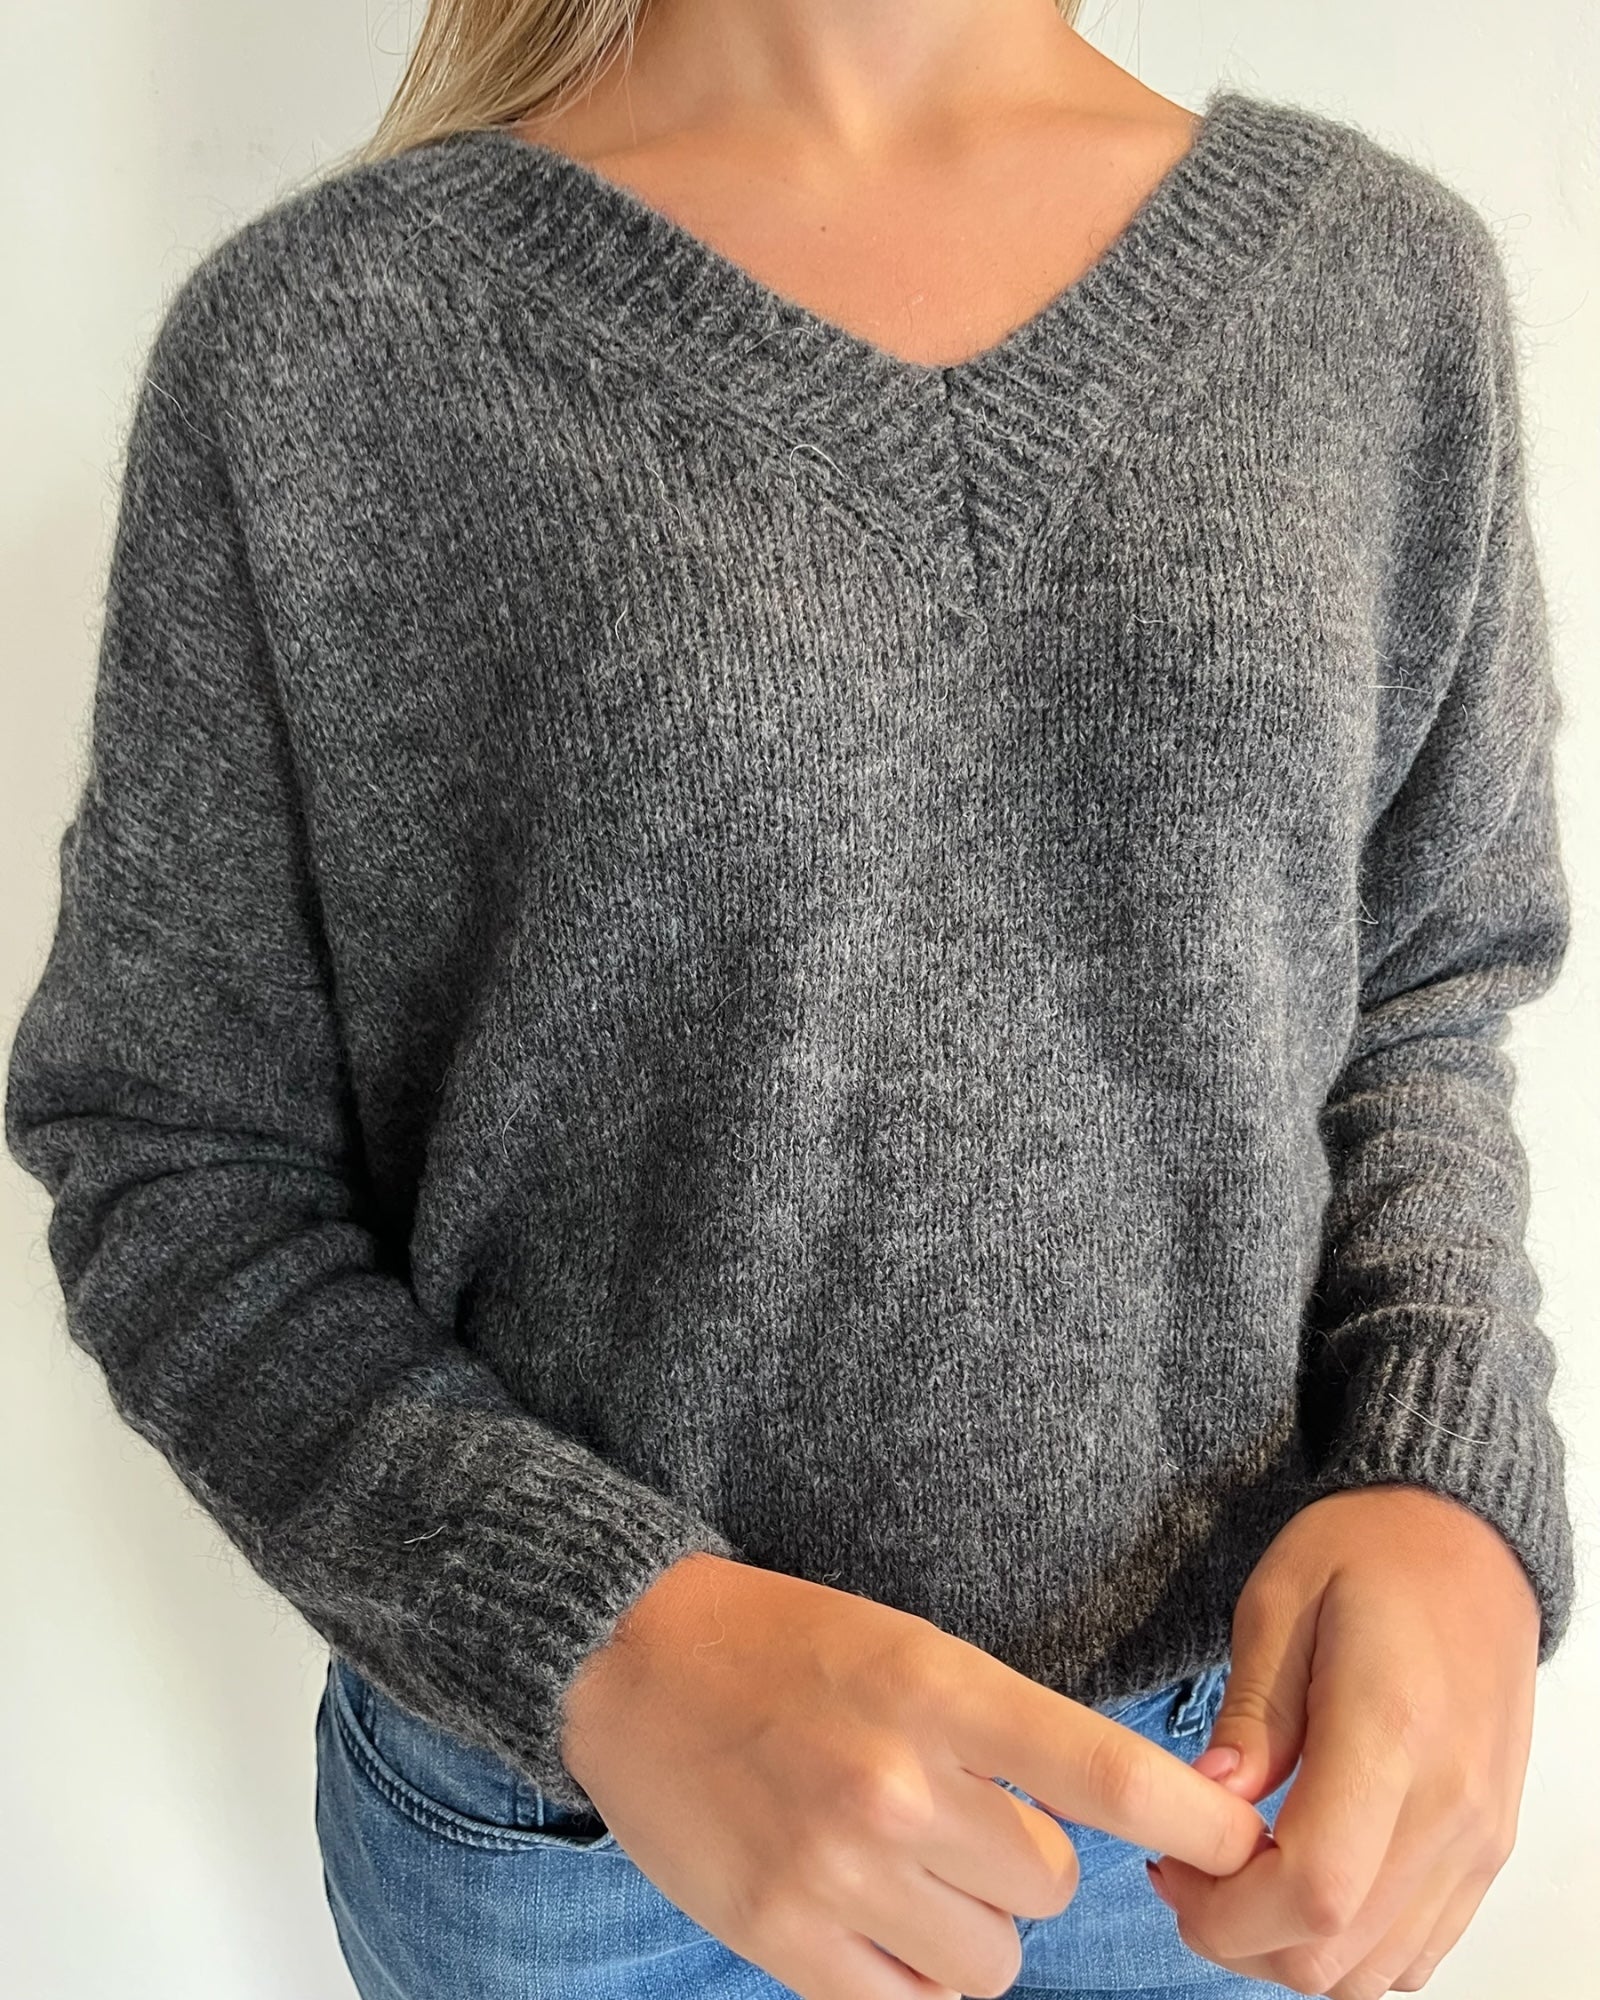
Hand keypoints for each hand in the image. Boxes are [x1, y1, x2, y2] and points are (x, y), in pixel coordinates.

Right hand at [560, 1551, 1269, 1999]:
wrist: (632, 1661)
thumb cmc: (788, 1647)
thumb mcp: (909, 1649)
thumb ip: (1003, 1734)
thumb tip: (1110, 1826)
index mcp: (939, 1690)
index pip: (1112, 1776)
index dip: (1200, 1824)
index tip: (1244, 1844)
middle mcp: (898, 1786)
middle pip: (1054, 1886)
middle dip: (1028, 1864)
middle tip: (961, 1817)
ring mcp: (838, 1872)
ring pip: (993, 1960)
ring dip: (972, 1926)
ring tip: (909, 1866)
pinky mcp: (782, 1940)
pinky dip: (910, 1971)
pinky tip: (869, 1913)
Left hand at [1147, 1483, 1539, 1996]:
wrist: (1468, 1541)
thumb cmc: (1369, 1553)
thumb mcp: (1279, 1601)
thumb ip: (1249, 1712)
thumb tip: (1208, 1801)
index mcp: (1391, 1733)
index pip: (1316, 1888)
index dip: (1228, 1911)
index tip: (1172, 1869)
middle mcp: (1450, 1806)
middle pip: (1339, 1953)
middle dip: (1240, 1939)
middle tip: (1186, 1875)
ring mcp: (1478, 1838)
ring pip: (1377, 1973)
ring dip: (1290, 1952)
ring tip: (1235, 1879)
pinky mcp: (1486, 1849)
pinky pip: (1417, 1951)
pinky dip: (1348, 1949)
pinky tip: (1297, 1882)